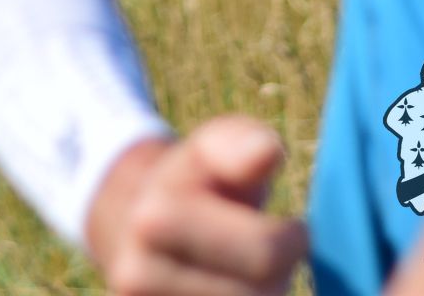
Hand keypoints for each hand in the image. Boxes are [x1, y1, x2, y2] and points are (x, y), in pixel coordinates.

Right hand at [84, 120, 310, 295]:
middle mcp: (136, 272)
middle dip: (280, 275)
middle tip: (271, 254)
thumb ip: (240, 142)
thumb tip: (265, 153)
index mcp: (156, 217)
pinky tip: (228, 291)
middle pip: (263, 294)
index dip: (293, 240)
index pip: (264, 251)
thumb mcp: (212, 150)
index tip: (293, 228)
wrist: (130, 232)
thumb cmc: (195, 187)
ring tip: (244, 276)